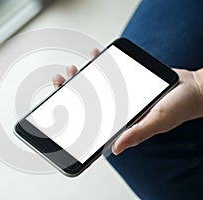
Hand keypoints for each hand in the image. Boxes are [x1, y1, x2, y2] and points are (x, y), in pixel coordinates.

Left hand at [52, 49, 202, 154]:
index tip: (59, 104)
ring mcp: (121, 95)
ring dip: (82, 77)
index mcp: (121, 122)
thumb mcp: (158, 121)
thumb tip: (116, 147)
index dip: (74, 113)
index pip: (92, 120)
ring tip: (72, 69)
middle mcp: (118, 109)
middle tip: (60, 81)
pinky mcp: (126, 82)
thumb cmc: (177, 108)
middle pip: (89, 100)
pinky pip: (109, 72)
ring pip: (96, 86)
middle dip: (72, 91)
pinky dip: (100, 63)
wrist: (192, 88)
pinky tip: (93, 56)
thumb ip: (138, 132)